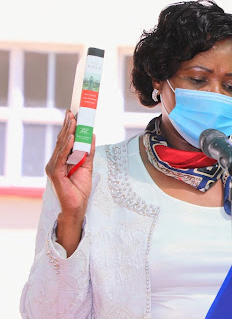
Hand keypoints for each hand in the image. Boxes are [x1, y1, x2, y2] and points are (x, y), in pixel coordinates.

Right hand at [46, 111, 95, 253]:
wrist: (77, 206)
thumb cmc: (80, 188)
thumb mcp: (87, 166)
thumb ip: (88, 151)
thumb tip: (91, 135)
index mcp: (62, 159)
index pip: (65, 140)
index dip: (69, 127)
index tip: (74, 114)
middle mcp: (55, 161)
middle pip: (61, 139)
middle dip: (68, 125)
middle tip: (73, 112)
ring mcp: (53, 166)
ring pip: (61, 146)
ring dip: (68, 132)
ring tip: (73, 120)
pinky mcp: (55, 172)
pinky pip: (61, 156)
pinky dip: (66, 146)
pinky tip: (70, 137)